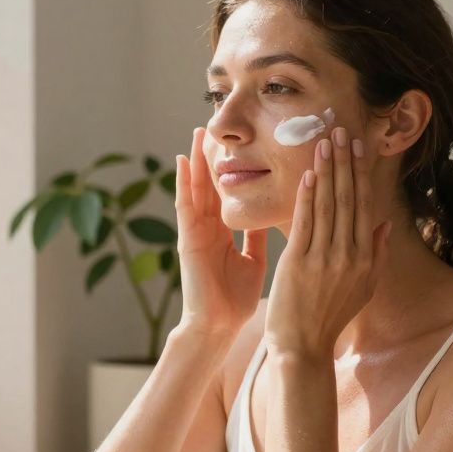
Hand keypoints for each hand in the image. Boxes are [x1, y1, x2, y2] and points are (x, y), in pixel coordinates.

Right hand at [173, 127, 268, 336]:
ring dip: (195, 160)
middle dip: (212, 156)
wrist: (218, 325)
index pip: (227, 194)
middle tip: (215, 126)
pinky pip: (184, 204)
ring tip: (198, 132)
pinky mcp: (187, 238)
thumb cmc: (235, 299)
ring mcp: (195, 231)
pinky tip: (182, 160)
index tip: (239, 144)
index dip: (232, 169)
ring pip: (196, 188)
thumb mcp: (253, 259)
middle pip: (210, 184)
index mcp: (223, 232)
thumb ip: (256, 236)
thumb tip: (270, 215)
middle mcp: (207, 227)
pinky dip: (182, 181)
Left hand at [265, 127, 391, 357]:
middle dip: (345, 163)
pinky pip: (306, 223)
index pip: (364, 206)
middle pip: (349, 199)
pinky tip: (309, 175)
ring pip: (328, 206)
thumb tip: (385, 224)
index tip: (359, 147)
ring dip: (327, 171)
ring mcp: (325, 259)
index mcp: (366, 258)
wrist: (304, 348)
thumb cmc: (329, 319)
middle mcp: (350, 255)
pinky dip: (308, 197)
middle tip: (341, 131)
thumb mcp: (363, 288)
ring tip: (325, 143)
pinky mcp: (300, 263)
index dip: (361, 173)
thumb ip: (376, 254)